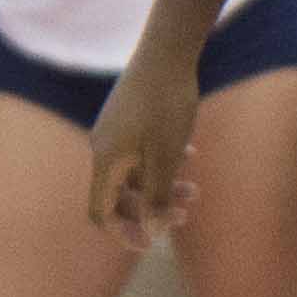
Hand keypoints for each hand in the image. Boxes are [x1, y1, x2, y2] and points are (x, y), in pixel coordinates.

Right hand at [85, 47, 204, 247]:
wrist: (166, 52)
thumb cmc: (166, 106)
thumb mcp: (167, 158)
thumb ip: (156, 198)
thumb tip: (152, 234)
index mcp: (106, 162)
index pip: (100, 213)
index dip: (122, 233)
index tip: (150, 244)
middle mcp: (103, 149)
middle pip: (120, 195)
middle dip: (153, 209)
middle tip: (186, 213)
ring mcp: (113, 132)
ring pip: (134, 173)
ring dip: (163, 186)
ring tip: (196, 189)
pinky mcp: (125, 118)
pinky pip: (139, 152)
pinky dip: (162, 162)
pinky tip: (190, 154)